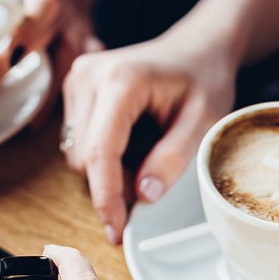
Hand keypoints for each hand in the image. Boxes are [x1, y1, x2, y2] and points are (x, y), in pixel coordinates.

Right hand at [62, 34, 236, 242]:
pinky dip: (102, 154)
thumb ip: (173, 158)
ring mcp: (77, 79)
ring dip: (107, 168)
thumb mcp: (204, 120)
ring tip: (146, 151)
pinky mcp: (74, 87)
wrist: (197, 48)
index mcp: (121, 80)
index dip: (106, 198)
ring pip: (77, 153)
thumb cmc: (204, 78)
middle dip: (113, 183)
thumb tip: (143, 195)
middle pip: (85, 157)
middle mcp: (89, 76)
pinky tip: (131, 141)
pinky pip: (77, 140)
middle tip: (152, 180)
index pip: (101, 152)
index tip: (117, 231)